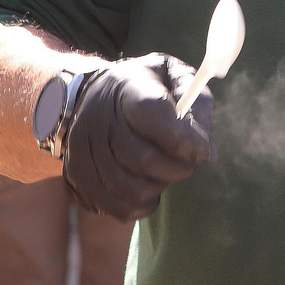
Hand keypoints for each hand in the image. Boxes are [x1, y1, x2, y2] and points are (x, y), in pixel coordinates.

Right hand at [63, 52, 214, 220]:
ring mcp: (83, 149)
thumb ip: (196, 104)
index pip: (150, 112)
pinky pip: (115, 207)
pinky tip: (151, 192)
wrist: (95, 92)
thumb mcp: (175, 76)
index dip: (181, 139)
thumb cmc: (148, 87)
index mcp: (127, 87)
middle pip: (143, 159)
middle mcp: (99, 118)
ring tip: (166, 172)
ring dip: (159, 187)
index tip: (205, 153)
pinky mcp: (78, 175)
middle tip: (189, 162)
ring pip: (130, 188)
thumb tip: (206, 152)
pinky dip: (141, 207)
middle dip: (178, 168)